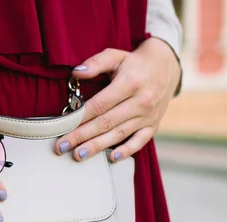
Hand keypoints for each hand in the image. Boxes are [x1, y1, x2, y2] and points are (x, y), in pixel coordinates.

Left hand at [55, 37, 181, 161]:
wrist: (166, 66)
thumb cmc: (134, 63)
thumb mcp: (116, 56)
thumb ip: (96, 63)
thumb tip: (76, 72)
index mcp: (130, 83)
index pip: (100, 104)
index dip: (80, 117)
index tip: (63, 126)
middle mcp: (141, 101)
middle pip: (106, 122)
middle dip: (82, 136)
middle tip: (62, 146)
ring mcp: (148, 115)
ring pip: (119, 134)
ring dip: (97, 146)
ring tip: (78, 154)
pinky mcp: (153, 125)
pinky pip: (140, 141)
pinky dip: (126, 151)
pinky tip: (111, 158)